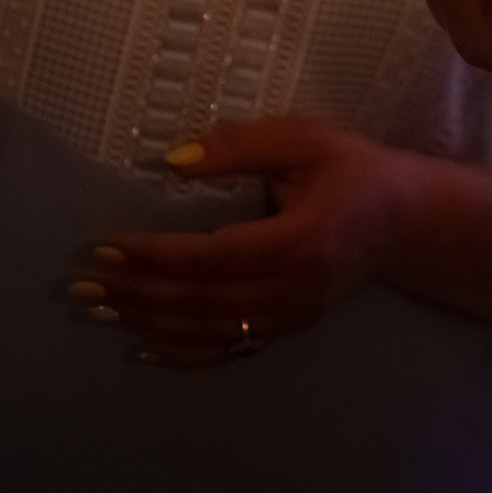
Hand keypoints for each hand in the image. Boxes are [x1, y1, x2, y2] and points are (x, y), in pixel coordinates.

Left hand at [67, 118, 415, 367]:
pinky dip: (181, 353)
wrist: (406, 223)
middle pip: (202, 300)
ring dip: (148, 322)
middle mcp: (294, 289)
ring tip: (98, 308)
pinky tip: (142, 345)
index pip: (214, 256)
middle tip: (85, 281)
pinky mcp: (286, 330)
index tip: (107, 246)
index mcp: (301, 241)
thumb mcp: (305, 139)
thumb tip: (174, 160)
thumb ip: (242, 146)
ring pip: (208, 330)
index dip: (157, 256)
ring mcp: (290, 317)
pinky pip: (227, 351)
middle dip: (137, 292)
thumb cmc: (354, 170)